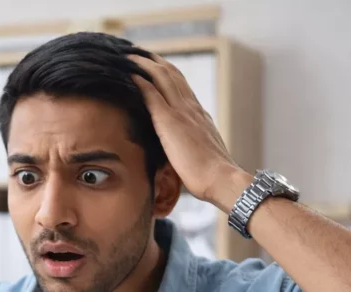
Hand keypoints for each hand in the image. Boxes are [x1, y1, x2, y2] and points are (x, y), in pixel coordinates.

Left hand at [128, 54, 251, 211]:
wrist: (220, 179)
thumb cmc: (211, 177)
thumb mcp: (201, 155)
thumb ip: (191, 148)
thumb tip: (181, 154)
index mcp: (200, 116)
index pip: (183, 88)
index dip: (168, 75)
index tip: (156, 67)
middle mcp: (192, 108)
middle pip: (172, 75)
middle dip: (155, 62)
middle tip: (139, 54)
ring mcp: (182, 112)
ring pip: (162, 77)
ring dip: (145, 64)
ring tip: (130, 56)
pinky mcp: (170, 121)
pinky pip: (152, 93)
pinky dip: (140, 81)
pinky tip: (129, 73)